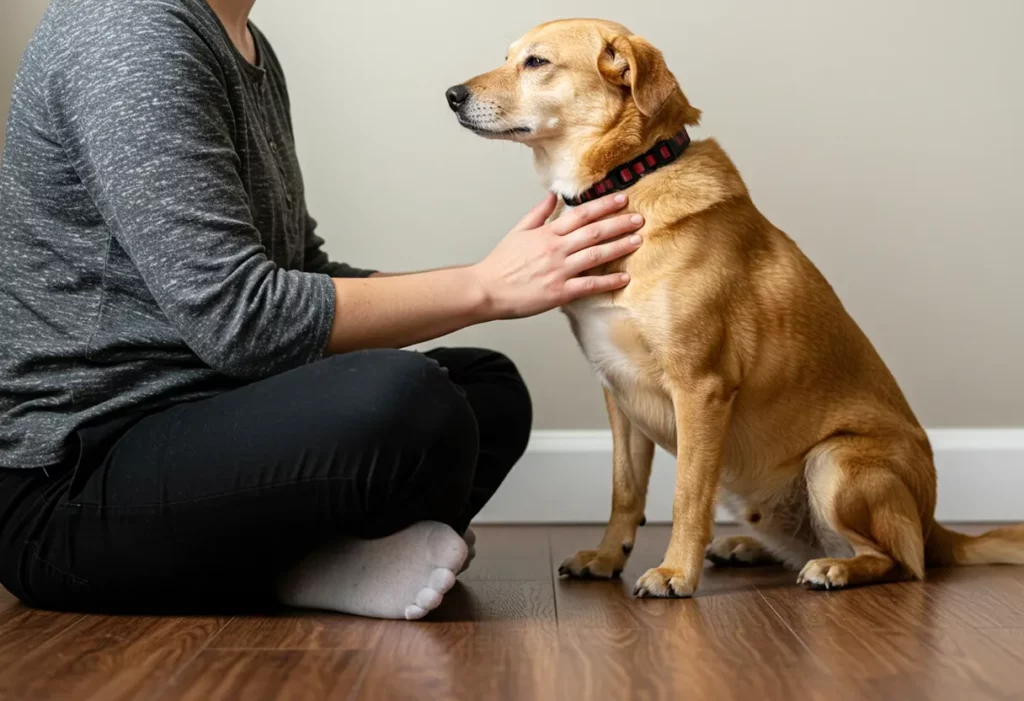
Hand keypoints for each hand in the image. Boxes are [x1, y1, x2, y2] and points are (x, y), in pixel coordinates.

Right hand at [471, 192, 643, 319]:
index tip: (621, 200)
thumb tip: (552, 195)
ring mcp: (559, 271)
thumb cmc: (501, 263)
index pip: (581, 214)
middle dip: (619, 224)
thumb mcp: (518, 231)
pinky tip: (624, 278)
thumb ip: (538, 213)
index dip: (604, 206)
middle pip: (594, 232)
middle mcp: (556, 249)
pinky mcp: (560, 292)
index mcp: (547, 233)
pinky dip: (608, 281)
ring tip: (637, 241)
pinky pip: (589, 285)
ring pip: (596, 255)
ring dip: (619, 247)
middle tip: (639, 219)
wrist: (486, 289)